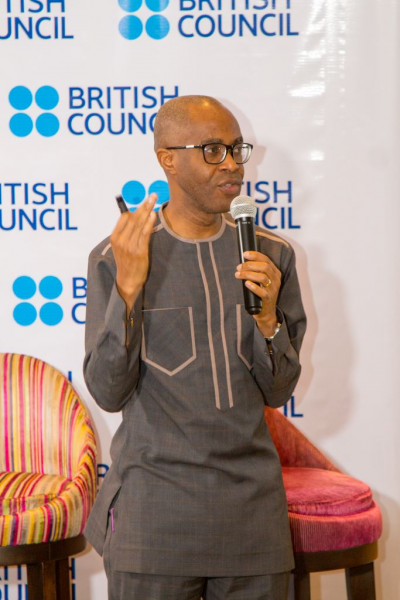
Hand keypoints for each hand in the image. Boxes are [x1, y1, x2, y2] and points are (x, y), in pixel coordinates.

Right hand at [111, 194, 156, 312]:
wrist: (128, 280)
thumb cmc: (126, 262)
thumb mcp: (121, 246)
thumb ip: (126, 233)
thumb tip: (135, 216)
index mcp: (115, 237)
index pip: (124, 218)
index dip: (135, 208)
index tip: (144, 201)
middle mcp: (121, 240)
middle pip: (133, 218)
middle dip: (144, 205)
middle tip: (152, 195)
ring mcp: (130, 246)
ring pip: (139, 224)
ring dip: (148, 210)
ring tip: (154, 200)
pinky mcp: (139, 251)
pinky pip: (144, 234)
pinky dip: (149, 223)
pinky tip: (153, 215)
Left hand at [235, 250, 280, 336]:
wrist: (266, 312)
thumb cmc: (261, 293)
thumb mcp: (262, 280)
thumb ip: (257, 271)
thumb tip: (243, 262)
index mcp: (275, 272)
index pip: (266, 260)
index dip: (255, 255)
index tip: (244, 254)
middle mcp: (276, 279)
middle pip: (264, 267)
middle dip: (249, 265)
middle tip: (238, 267)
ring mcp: (273, 289)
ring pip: (262, 277)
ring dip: (248, 274)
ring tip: (238, 274)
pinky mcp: (268, 298)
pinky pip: (261, 291)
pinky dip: (253, 286)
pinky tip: (246, 283)